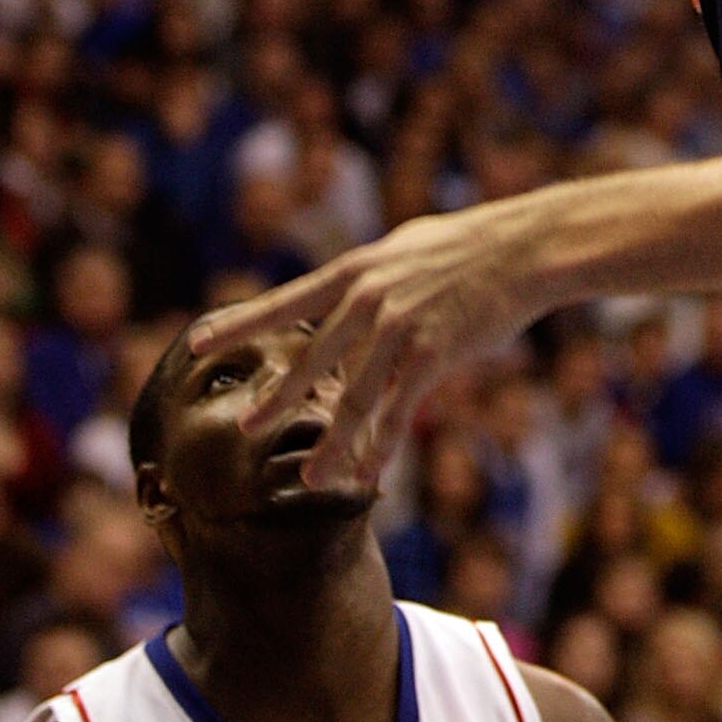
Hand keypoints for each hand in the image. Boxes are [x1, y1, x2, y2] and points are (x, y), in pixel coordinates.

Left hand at [189, 197, 547, 482]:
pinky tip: (371, 474)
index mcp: (356, 270)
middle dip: (276, 396)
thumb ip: (371, 275)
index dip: (239, 324)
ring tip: (308, 477)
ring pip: (354, 397)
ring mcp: (400, 328)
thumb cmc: (469, 244)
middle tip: (244, 425)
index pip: (284, 301)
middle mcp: (369, 299)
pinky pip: (401, 410)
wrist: (524, 249)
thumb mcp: (405, 247)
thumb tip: (347, 289)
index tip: (196, 342)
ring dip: (331, 442)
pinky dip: (384, 445)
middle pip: (311, 359)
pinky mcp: (433, 354)